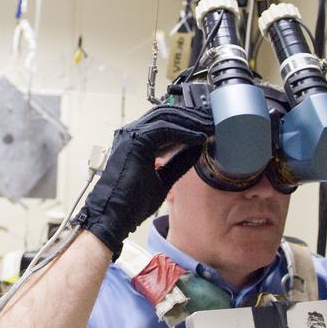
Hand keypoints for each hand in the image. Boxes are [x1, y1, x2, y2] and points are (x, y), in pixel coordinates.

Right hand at [78, 103, 213, 258]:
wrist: (113, 215)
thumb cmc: (132, 201)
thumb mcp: (164, 179)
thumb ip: (179, 162)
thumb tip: (198, 149)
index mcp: (136, 140)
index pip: (164, 120)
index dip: (187, 120)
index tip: (207, 125)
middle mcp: (131, 132)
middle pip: (166, 113)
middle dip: (192, 115)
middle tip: (213, 120)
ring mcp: (131, 134)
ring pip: (166, 116)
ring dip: (191, 120)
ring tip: (210, 126)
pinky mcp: (136, 140)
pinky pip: (165, 128)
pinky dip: (184, 131)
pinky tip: (199, 138)